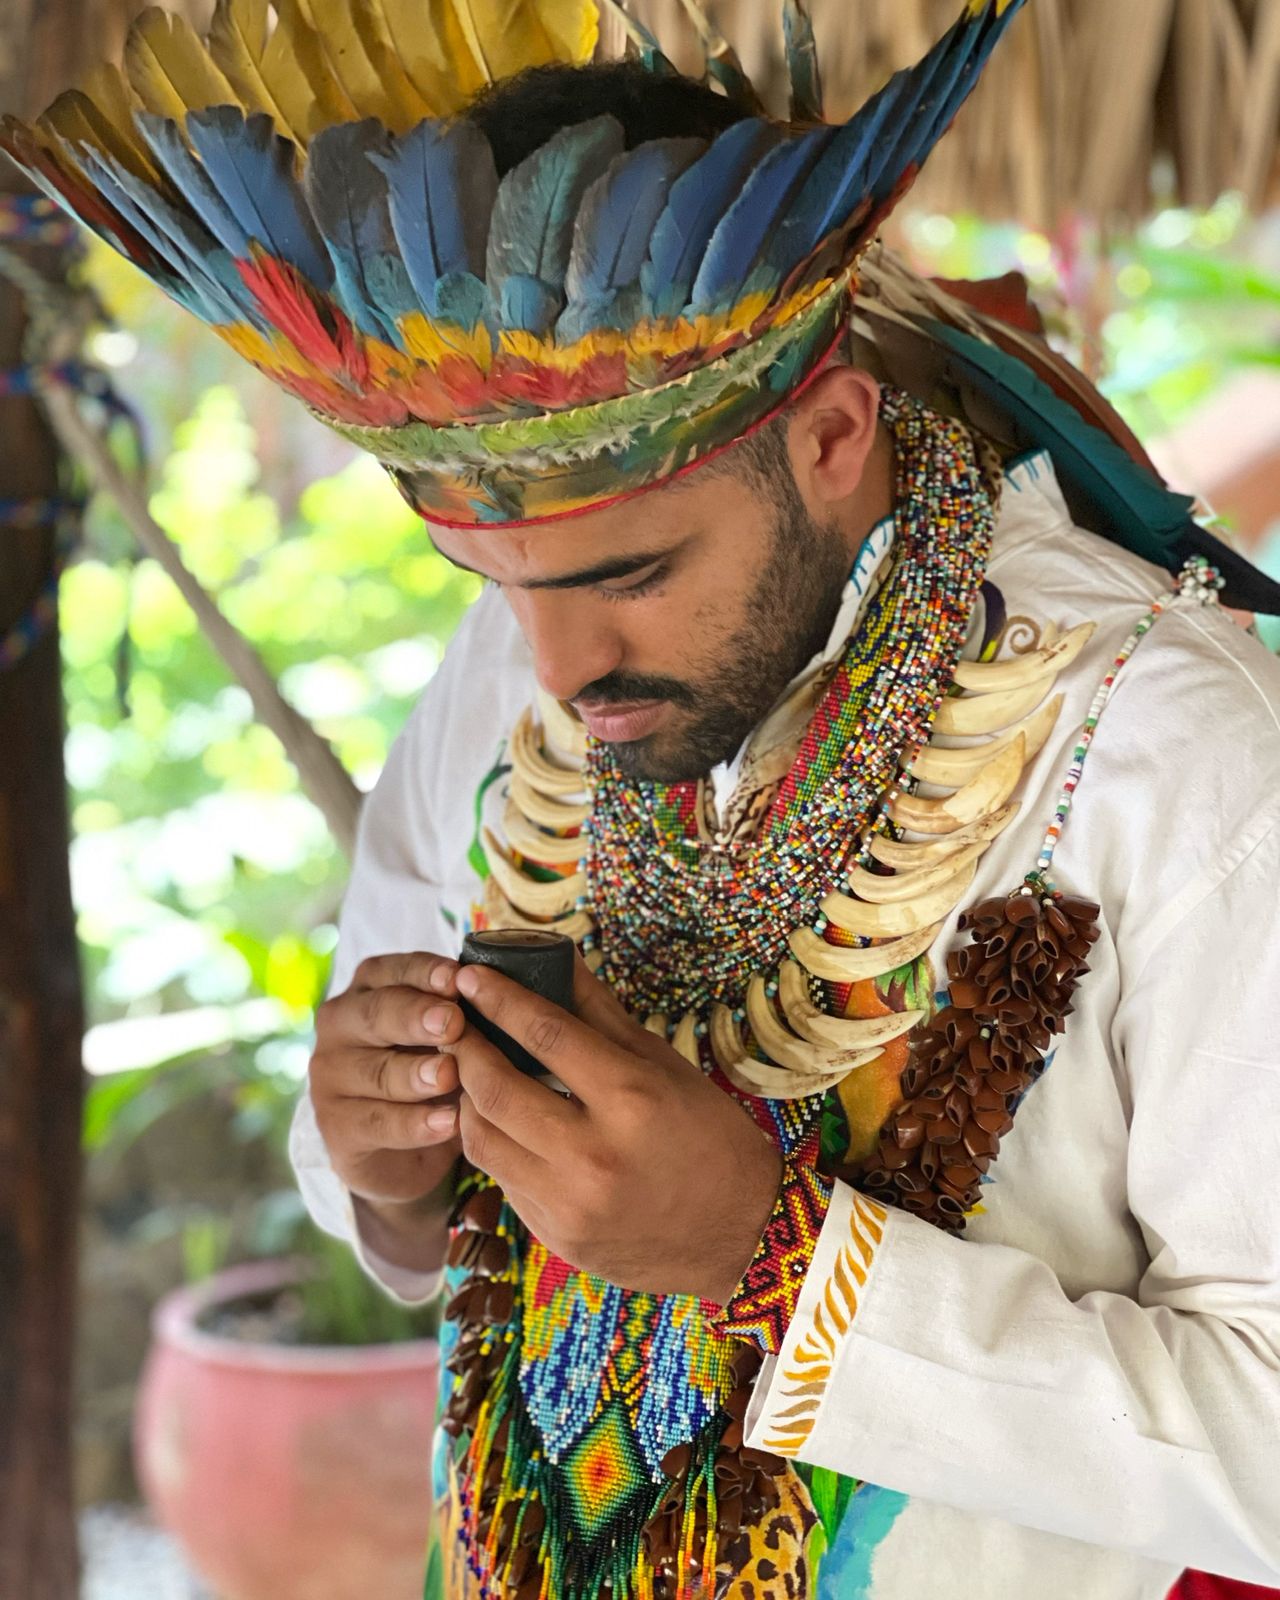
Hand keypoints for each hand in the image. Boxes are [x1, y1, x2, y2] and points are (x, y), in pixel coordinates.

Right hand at [309, 951, 467, 1209]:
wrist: (408, 1147)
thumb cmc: (433, 1069)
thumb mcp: (448, 1036)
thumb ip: (465, 1014)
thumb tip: (504, 994)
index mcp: (370, 989)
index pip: (392, 971)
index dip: (425, 973)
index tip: (457, 978)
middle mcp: (341, 1024)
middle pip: (378, 1014)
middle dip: (417, 1016)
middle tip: (453, 1023)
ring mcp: (331, 1076)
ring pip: (376, 1071)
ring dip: (415, 1073)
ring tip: (449, 1075)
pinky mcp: (336, 1126)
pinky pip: (376, 1122)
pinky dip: (414, 1124)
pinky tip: (448, 1122)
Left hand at [447, 956, 783, 1303]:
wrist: (741, 1236)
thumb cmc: (709, 1137)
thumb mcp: (664, 1065)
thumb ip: (602, 1013)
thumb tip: (558, 959)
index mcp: (631, 1098)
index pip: (545, 1033)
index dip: (499, 999)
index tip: (470, 976)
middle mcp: (595, 1153)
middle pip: (496, 1090)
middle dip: (463, 1050)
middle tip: (451, 1024)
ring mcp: (570, 1203)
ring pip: (483, 1140)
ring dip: (467, 1099)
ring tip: (467, 1072)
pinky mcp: (556, 1236)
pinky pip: (502, 1180)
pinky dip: (494, 1144)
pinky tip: (499, 1123)